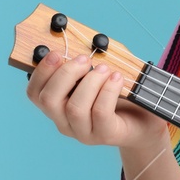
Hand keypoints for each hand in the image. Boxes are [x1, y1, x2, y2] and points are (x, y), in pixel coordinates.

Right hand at [25, 49, 165, 150]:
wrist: (144, 119)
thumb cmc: (117, 93)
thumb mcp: (95, 75)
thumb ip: (82, 63)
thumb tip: (77, 44)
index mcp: (57, 106)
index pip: (34, 93)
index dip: (41, 72)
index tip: (56, 53)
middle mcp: (65, 122)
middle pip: (49, 100)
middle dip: (65, 74)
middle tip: (85, 59)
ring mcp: (84, 132)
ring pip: (74, 108)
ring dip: (90, 81)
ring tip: (105, 69)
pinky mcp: (105, 135)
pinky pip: (100, 112)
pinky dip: (108, 90)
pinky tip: (117, 78)